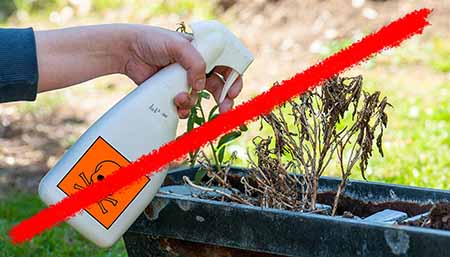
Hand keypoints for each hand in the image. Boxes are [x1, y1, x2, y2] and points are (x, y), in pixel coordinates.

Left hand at [122, 25, 242, 118]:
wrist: (128, 52)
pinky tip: (175, 105)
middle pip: (220, 87)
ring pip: (200, 99)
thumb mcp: (177, 46)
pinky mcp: (173, 93)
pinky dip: (183, 109)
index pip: (227, 67)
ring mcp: (185, 82)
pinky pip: (185, 106)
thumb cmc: (153, 42)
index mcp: (204, 53)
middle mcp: (197, 68)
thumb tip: (200, 85)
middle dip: (224, 100)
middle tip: (225, 110)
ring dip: (193, 102)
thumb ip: (194, 63)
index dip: (233, 80)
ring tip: (179, 99)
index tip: (232, 92)